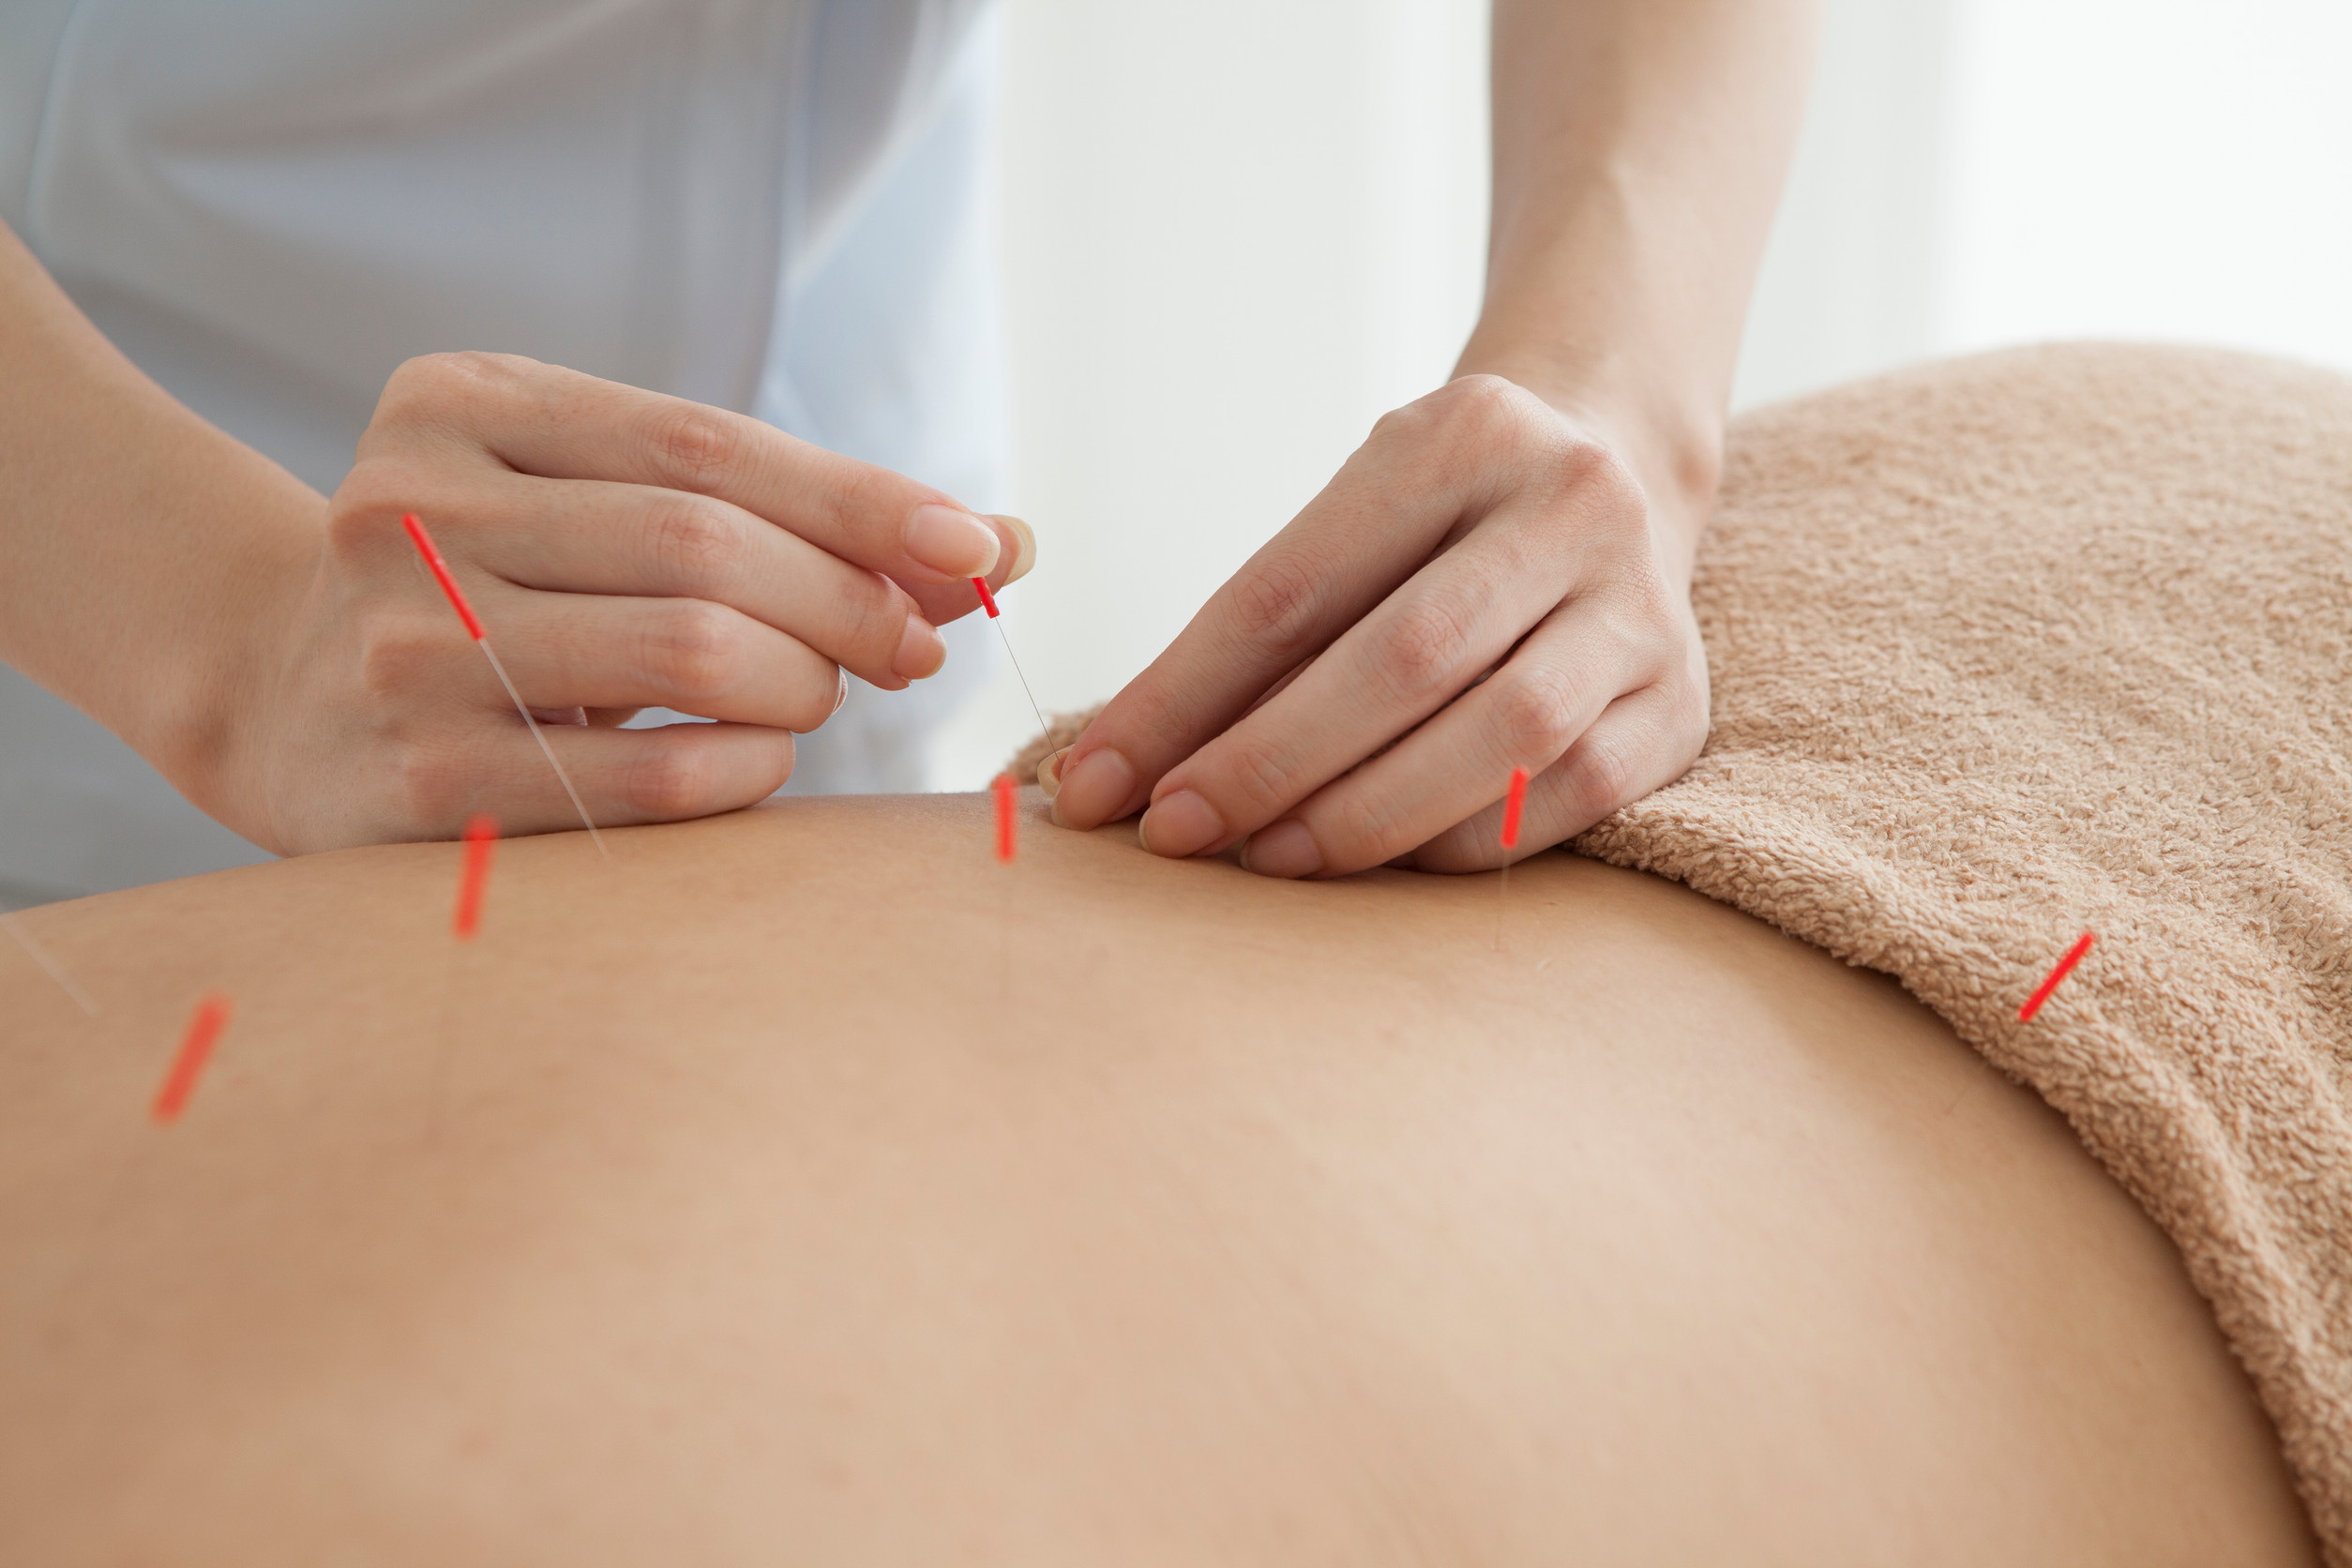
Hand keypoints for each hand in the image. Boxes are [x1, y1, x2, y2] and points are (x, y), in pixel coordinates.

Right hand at [220, 352, 1032, 851]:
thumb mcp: (600, 501)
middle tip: (912, 645)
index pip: (706, 442)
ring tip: (820, 695)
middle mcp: (409, 508)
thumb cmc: (496, 584)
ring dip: (805, 683)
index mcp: (460, 403)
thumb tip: (1004, 545)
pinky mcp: (418, 783)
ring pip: (690, 653)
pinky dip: (748, 769)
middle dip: (849, 600)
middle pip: (705, 545)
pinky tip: (757, 757)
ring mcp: (404, 648)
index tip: (976, 548)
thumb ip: (781, 511)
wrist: (280, 694)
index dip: (862, 499)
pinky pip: (651, 778)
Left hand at [1039, 375, 1707, 874]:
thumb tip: (1132, 767)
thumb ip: (1265, 629)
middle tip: (1172, 835)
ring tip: (1268, 860)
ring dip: (1366, 815)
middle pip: (1401, 660)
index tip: (1098, 780)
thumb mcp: (1357, 516)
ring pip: (1501, 736)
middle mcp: (1574, 504)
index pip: (1294, 585)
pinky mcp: (1680, 700)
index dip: (1183, 695)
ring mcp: (1643, 604)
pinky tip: (1382, 864)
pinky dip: (1461, 840)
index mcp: (1465, 434)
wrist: (1617, 471)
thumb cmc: (1441, 517)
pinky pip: (1570, 795)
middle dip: (1267, 763)